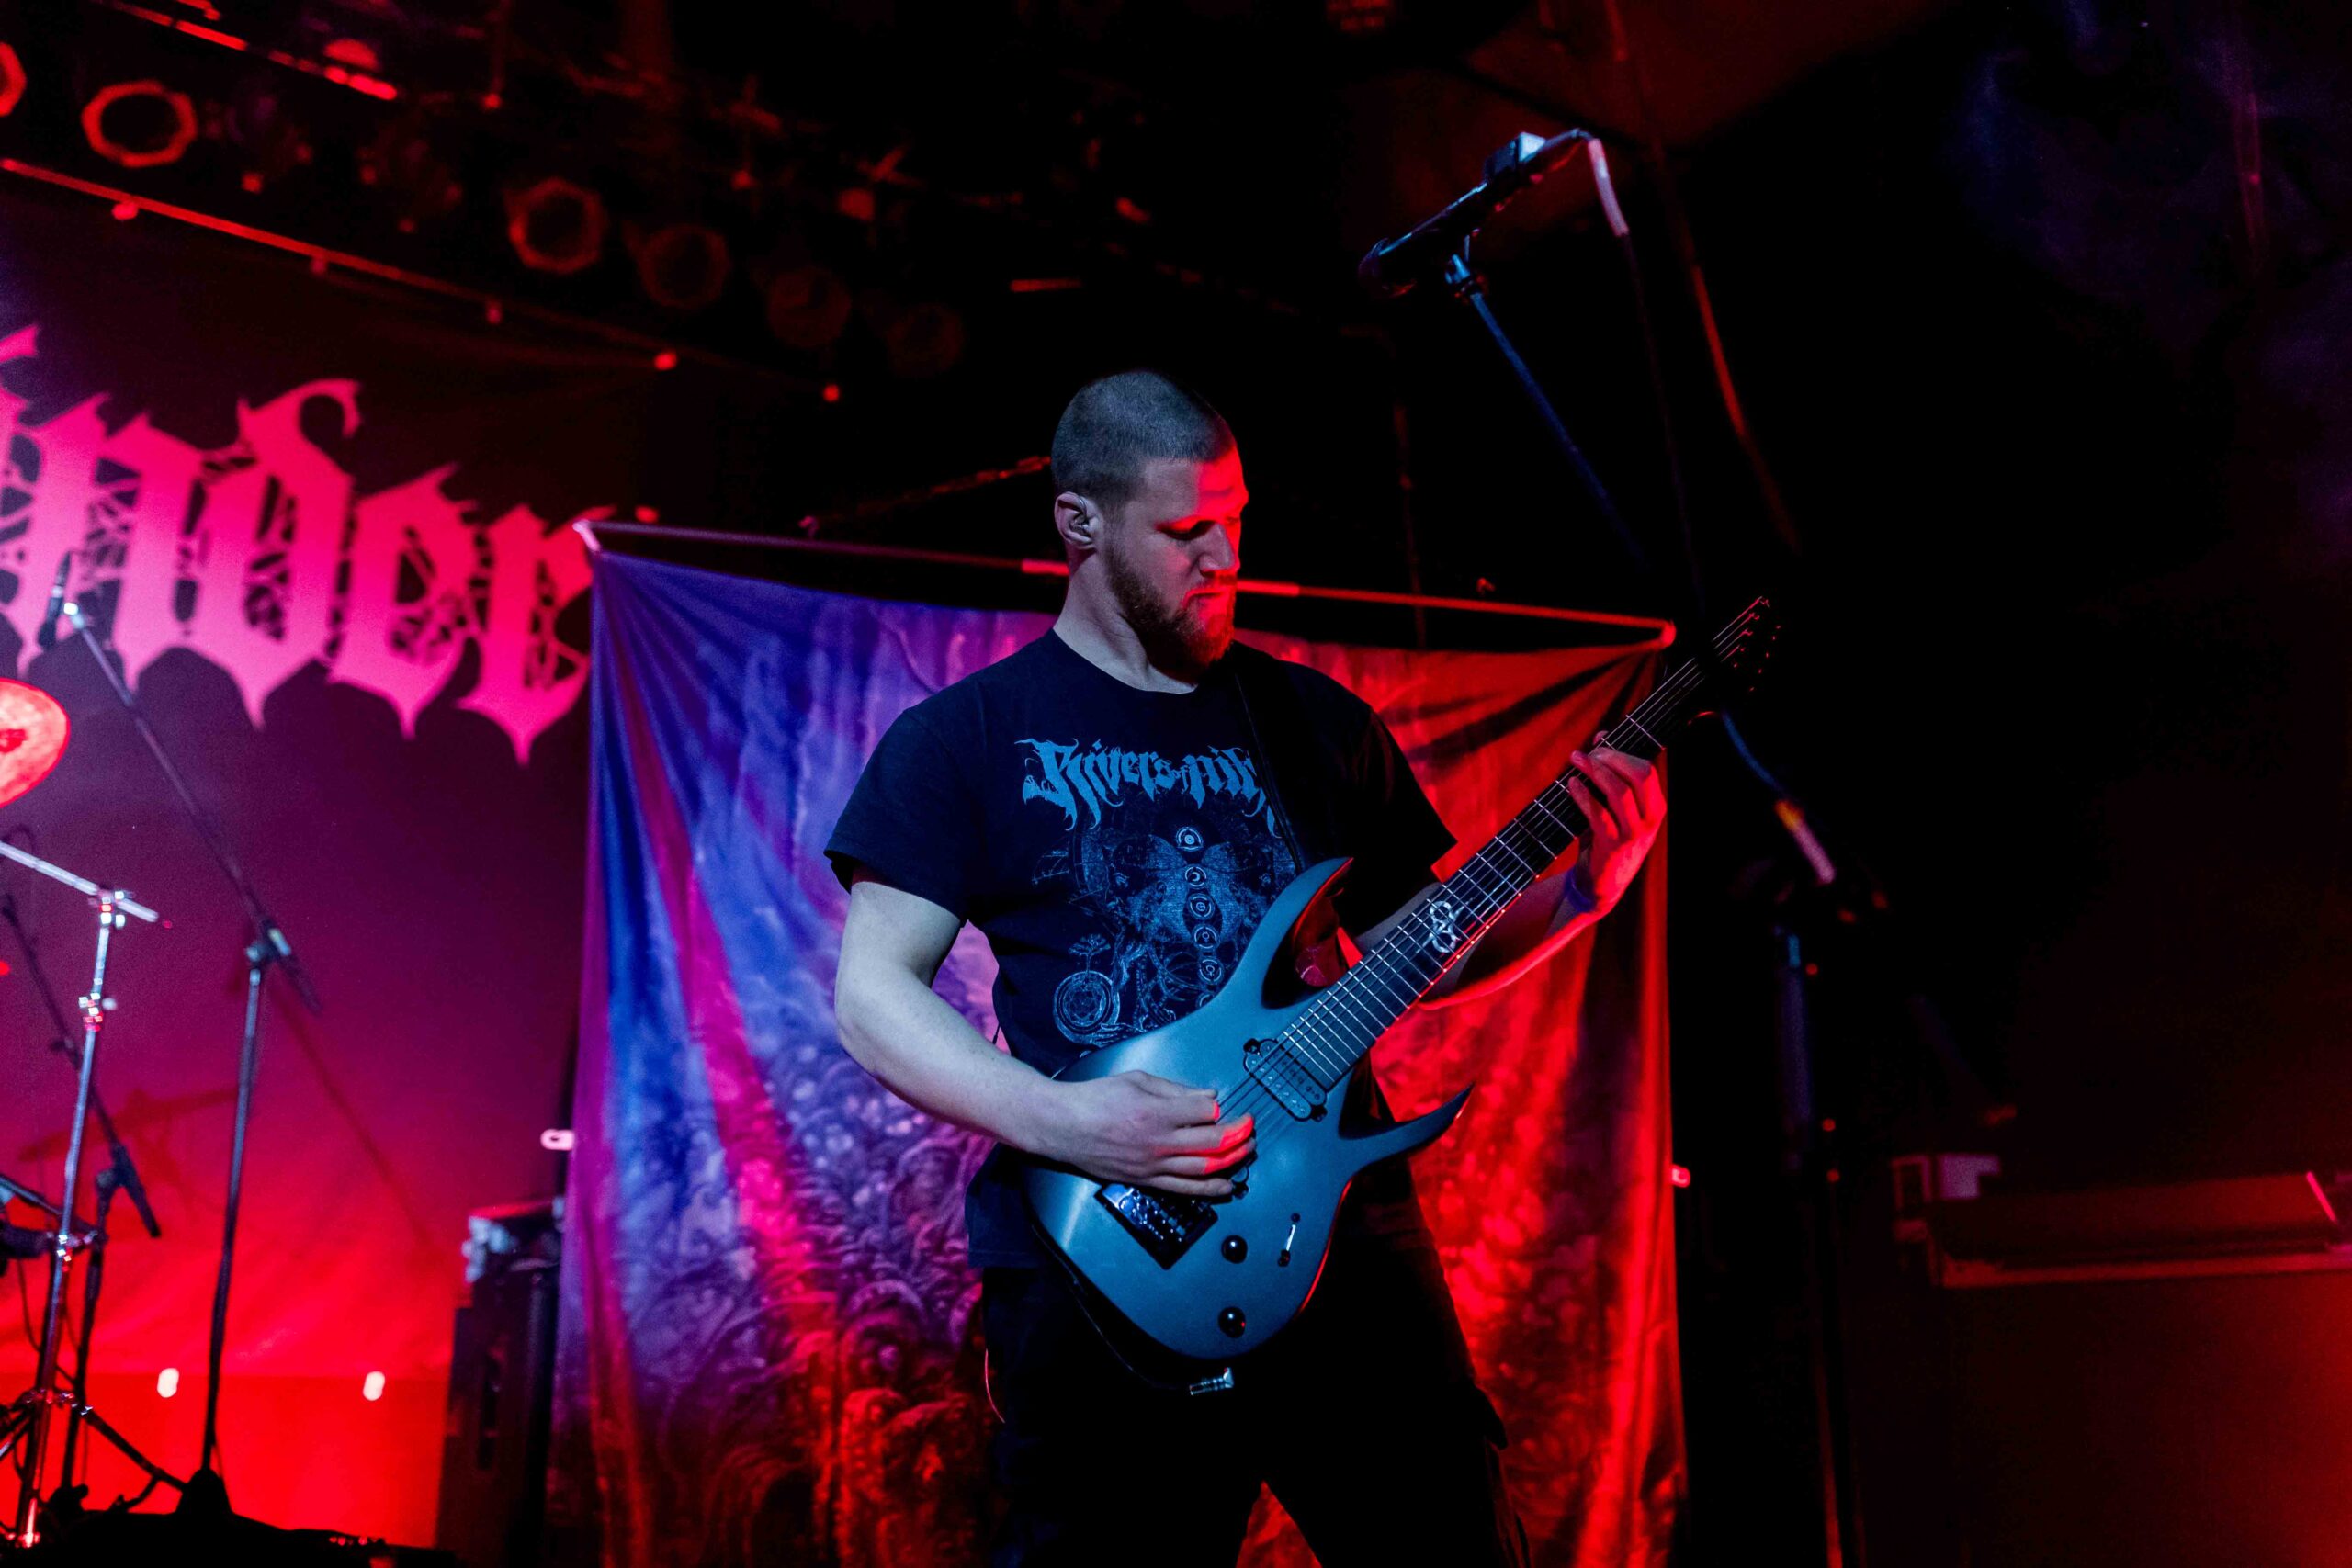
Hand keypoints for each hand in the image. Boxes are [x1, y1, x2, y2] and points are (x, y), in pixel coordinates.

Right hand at [1042, 1072, 1255, 1197]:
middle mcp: (1157, 1141)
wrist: (1062, 1126)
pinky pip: (1183, 1189)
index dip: (1220, 1109)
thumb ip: (1176, 1090)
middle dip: (1238, 1135)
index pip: (1205, 1112)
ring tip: (1248, 1152)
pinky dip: (1209, 1189)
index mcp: (1155, 1111)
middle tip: (1251, 1128)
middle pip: (1212, 1142)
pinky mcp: (1145, 1180)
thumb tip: (1209, 1098)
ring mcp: (1152, 1165)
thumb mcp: (1136, 1080)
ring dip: (1232, 1161)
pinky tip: (1228, 1186)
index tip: (1223, 1105)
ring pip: (1203, 1168)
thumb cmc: (1095, 1098)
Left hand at [1564, 732, 1664, 915]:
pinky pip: (1599, 814)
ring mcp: (1634, 834)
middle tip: (1587, 753)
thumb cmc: (1606, 839)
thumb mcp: (1614, 809)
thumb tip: (1599, 740)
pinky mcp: (1613, 846)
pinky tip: (1571, 785)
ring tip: (1576, 761)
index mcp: (1655, 807)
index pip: (1646, 769)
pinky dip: (1584, 795)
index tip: (1600, 740)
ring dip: (1595, 771)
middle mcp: (1650, 820)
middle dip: (1611, 757)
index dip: (1622, 750)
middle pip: (1639, 775)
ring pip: (1619, 792)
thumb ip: (1611, 777)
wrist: (1599, 885)